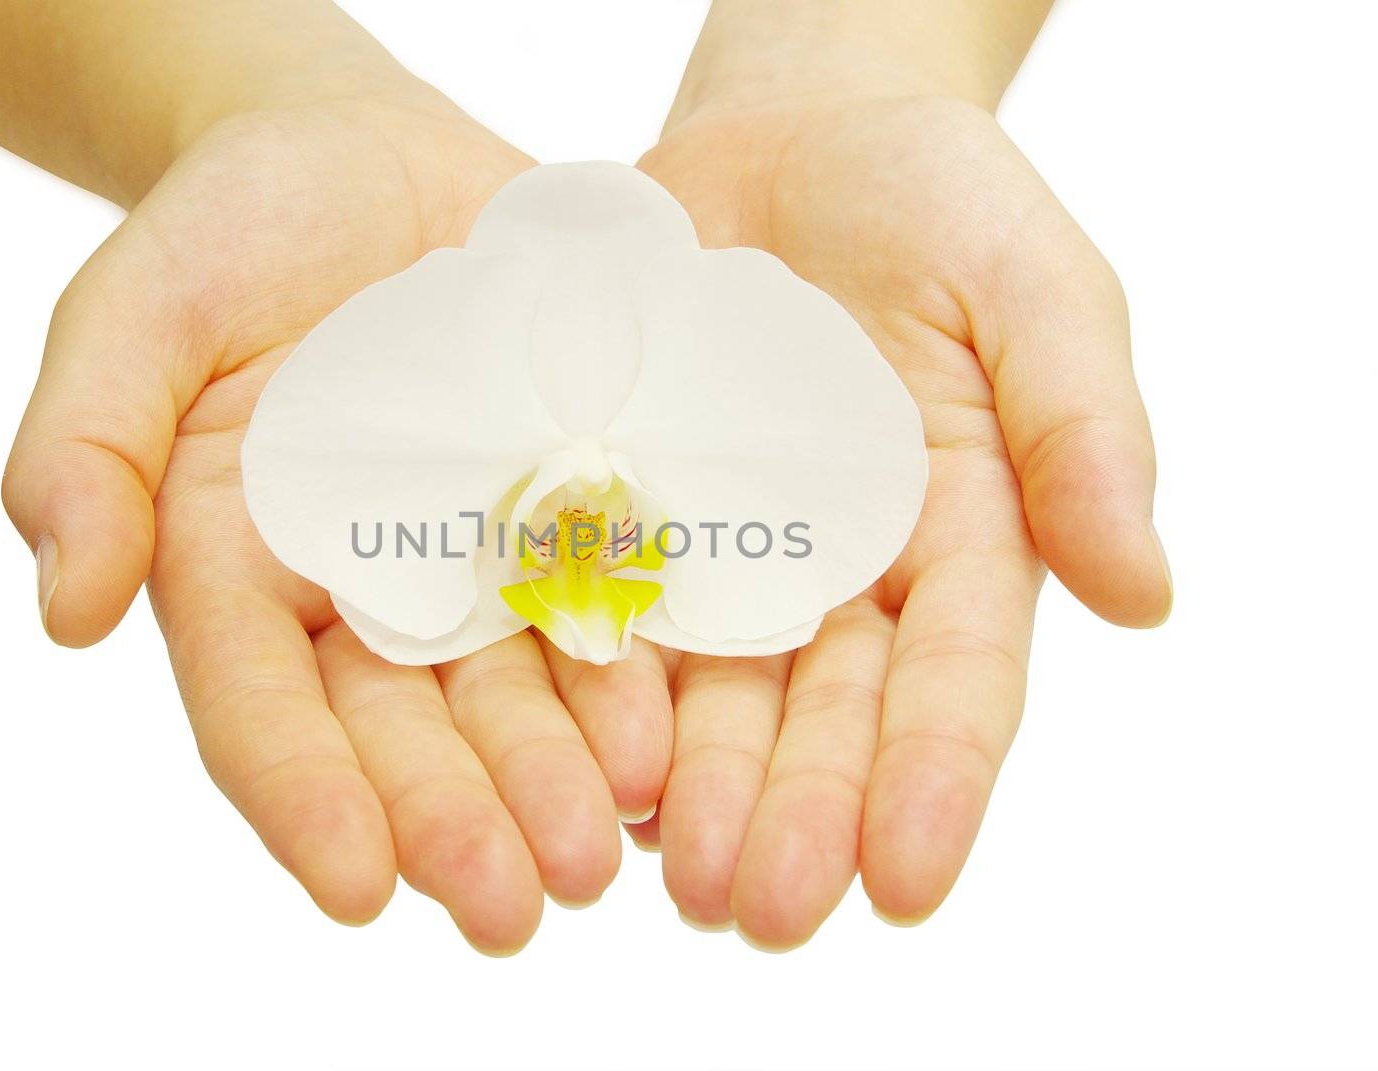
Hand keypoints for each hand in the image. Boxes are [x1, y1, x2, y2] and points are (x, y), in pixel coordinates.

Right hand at [0, 90, 670, 952]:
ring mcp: (479, 557)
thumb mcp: (132, 312)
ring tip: (609, 844)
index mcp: (241, 575)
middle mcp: (364, 594)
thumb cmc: (232, 229)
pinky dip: (639, 670)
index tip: (353, 889)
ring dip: (562, 776)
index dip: (303, 795)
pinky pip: (612, 597)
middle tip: (511, 910)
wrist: (369, 159)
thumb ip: (84, 449)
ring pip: (520, 690)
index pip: (261, 708)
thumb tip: (64, 607)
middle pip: (406, 728)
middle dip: (454, 819)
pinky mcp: (574, 505)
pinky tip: (674, 734)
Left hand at [635, 89, 1171, 944]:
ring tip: (665, 869)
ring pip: (702, 691)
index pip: (956, 684)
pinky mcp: (619, 506)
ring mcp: (720, 549)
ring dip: (685, 788)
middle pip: (818, 715)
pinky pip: (595, 602)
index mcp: (955, 541)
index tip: (912, 884)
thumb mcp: (1032, 288)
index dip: (936, 782)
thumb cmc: (932, 197)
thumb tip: (1143, 596)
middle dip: (794, 814)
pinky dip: (585, 683)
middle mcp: (836, 574)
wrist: (786, 131)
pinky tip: (566, 758)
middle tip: (760, 909)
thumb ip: (1081, 430)